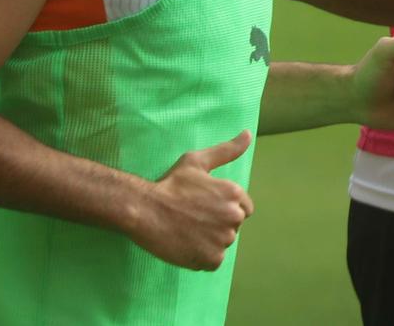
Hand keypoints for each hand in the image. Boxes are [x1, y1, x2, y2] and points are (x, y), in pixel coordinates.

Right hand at [128, 131, 253, 270]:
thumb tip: (247, 134)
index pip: (243, 209)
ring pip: (222, 244)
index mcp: (235, 194)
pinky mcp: (211, 259)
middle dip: (217, 224)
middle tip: (193, 219)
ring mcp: (223, 240)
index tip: (205, 208)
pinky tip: (186, 244)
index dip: (224, 208)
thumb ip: (227, 150)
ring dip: (209, 241)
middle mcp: (234, 217)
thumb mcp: (198, 161)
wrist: (146, 210)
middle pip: (232, 227)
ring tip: (188, 231)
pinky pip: (213, 261)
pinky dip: (201, 256)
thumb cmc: (170, 184)